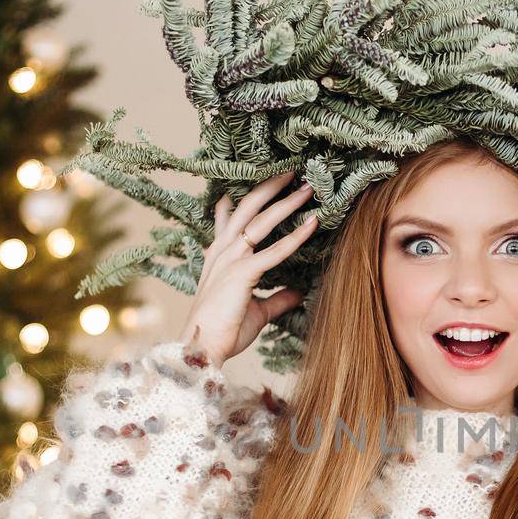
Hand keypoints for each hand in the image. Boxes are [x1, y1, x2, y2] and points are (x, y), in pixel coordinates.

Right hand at [180, 170, 318, 365]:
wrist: (203, 347)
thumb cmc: (223, 331)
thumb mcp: (257, 311)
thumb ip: (277, 299)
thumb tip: (298, 293)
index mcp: (220, 257)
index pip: (230, 220)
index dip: (242, 200)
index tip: (256, 183)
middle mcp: (223, 251)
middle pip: (248, 208)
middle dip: (271, 187)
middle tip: (292, 171)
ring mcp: (231, 259)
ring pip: (262, 221)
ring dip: (287, 202)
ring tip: (309, 187)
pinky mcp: (242, 273)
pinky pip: (275, 250)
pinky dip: (296, 235)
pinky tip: (314, 222)